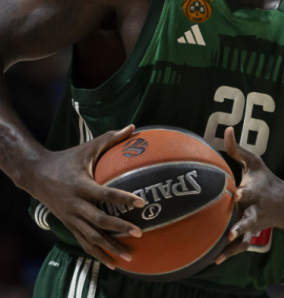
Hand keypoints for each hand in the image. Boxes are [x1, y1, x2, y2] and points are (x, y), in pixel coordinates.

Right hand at [28, 125, 145, 269]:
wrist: (36, 175)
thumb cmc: (67, 158)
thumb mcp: (88, 147)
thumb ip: (111, 138)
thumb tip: (134, 127)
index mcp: (81, 186)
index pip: (106, 195)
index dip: (123, 199)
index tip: (141, 203)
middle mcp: (75, 205)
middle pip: (99, 221)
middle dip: (120, 228)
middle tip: (139, 233)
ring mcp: (70, 218)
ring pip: (91, 238)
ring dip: (110, 247)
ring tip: (129, 256)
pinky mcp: (68, 225)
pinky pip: (84, 242)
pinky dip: (97, 253)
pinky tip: (111, 262)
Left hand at [215, 127, 283, 263]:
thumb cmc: (265, 179)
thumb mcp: (254, 162)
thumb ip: (237, 149)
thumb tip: (226, 130)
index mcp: (255, 191)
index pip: (249, 192)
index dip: (243, 195)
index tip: (236, 196)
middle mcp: (255, 209)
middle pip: (249, 219)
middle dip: (242, 225)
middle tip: (231, 232)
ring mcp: (253, 223)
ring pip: (245, 236)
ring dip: (235, 244)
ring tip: (221, 252)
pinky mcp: (250, 233)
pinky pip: (240, 246)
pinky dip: (230, 254)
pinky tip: (215, 261)